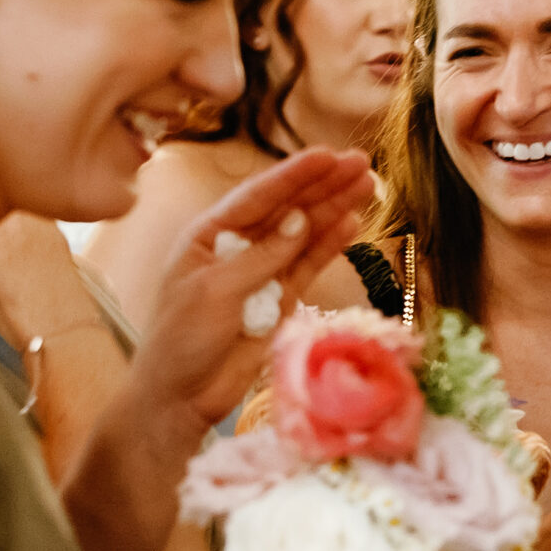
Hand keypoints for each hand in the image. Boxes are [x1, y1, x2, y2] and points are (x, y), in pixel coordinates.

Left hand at [129, 149, 375, 431]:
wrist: (181, 396)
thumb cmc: (181, 339)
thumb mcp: (215, 292)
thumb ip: (261, 256)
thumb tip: (300, 219)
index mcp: (209, 234)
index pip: (257, 196)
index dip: (294, 175)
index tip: (328, 155)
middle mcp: (237, 246)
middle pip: (286, 208)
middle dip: (323, 185)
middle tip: (361, 163)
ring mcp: (262, 272)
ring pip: (303, 234)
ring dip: (334, 209)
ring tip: (368, 185)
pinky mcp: (280, 299)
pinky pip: (308, 267)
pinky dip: (330, 246)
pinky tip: (352, 224)